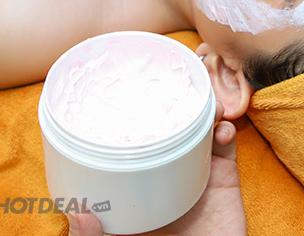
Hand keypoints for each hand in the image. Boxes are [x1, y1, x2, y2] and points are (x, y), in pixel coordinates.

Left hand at [67, 101, 245, 235]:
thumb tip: (77, 213)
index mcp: (138, 184)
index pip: (132, 144)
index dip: (133, 118)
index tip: (131, 98)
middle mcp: (166, 172)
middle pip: (169, 128)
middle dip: (174, 105)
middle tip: (177, 90)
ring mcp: (196, 172)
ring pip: (199, 129)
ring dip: (203, 109)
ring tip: (204, 105)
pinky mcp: (224, 178)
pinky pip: (226, 146)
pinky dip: (226, 130)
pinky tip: (222, 128)